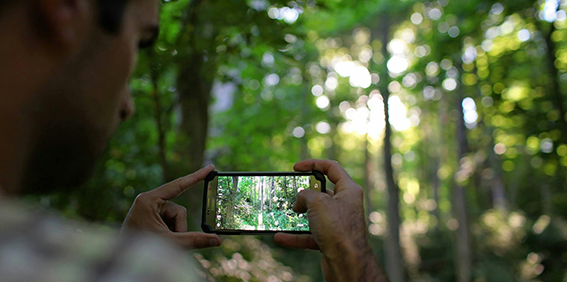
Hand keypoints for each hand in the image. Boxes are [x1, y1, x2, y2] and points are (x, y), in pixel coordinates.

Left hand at [121, 165, 220, 248]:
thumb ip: (195, 240)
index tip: (210, 168)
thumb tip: (217, 240)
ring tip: (161, 243)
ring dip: (173, 232)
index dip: (196, 177)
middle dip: (178, 228)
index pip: (178, 185)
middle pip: (178, 210)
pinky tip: (160, 241)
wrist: (123, 262)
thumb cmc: (141, 250)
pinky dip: (169, 233)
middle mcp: (149, 201)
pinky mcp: (151, 218)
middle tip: (170, 242)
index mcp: (149, 200)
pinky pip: (169, 223)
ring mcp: (150, 210)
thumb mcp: (171, 244)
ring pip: (175, 219)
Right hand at [274, 160, 387, 281]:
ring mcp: (337, 223)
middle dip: (305, 193)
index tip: (296, 167)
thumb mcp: (317, 202)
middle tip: (292, 195)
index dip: (313, 164)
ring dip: (298, 216)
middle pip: (322, 192)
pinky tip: (281, 237)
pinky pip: (310, 234)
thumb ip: (306, 194)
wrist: (347, 262)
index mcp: (348, 190)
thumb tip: (300, 199)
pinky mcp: (331, 239)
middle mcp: (345, 205)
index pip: (331, 168)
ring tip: (284, 214)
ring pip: (314, 215)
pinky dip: (296, 236)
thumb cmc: (338, 229)